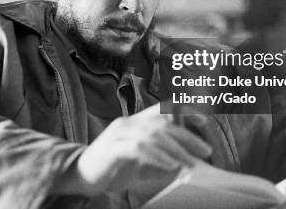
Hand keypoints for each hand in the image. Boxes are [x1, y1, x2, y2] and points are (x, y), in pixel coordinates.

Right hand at [65, 103, 211, 196]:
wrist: (80, 175)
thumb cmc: (111, 167)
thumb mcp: (138, 158)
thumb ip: (157, 153)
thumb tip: (184, 158)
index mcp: (134, 122)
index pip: (162, 109)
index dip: (185, 111)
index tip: (204, 120)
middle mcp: (127, 123)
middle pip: (163, 123)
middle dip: (187, 137)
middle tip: (206, 151)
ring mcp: (119, 133)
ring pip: (154, 135)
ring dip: (177, 149)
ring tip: (191, 163)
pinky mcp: (113, 147)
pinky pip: (140, 148)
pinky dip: (159, 156)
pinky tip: (172, 166)